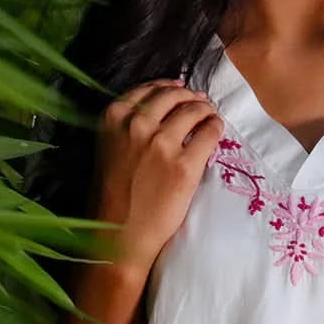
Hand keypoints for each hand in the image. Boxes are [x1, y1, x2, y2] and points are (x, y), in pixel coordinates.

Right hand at [90, 78, 223, 274]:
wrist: (119, 235)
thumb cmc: (112, 196)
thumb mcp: (108, 148)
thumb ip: (126, 125)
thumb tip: (161, 106)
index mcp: (113, 118)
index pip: (148, 89)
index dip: (169, 88)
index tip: (181, 91)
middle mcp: (136, 125)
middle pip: (173, 96)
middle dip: (190, 97)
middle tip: (200, 103)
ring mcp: (162, 144)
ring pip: (194, 110)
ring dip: (205, 109)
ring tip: (210, 115)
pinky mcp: (185, 165)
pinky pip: (209, 133)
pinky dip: (215, 127)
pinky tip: (216, 130)